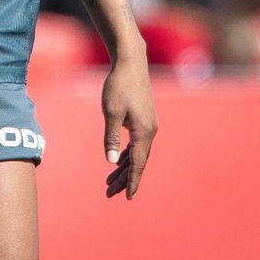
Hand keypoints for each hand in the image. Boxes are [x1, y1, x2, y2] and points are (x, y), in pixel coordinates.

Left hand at [102, 54, 157, 199]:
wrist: (131, 63)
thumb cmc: (118, 86)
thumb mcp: (110, 112)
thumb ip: (111, 137)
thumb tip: (110, 161)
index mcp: (143, 132)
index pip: (137, 163)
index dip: (131, 181)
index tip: (127, 196)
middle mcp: (150, 131)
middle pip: (138, 162)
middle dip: (124, 179)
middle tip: (109, 193)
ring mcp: (148, 126)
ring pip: (137, 154)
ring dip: (124, 168)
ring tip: (110, 182)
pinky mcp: (144, 120)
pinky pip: (137, 144)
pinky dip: (127, 155)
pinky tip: (118, 162)